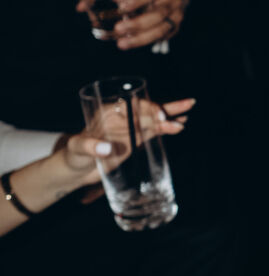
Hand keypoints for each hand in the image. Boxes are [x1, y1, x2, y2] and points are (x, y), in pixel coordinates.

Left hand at [66, 99, 195, 174]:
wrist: (76, 169)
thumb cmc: (73, 156)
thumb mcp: (78, 149)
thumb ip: (91, 147)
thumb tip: (107, 148)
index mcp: (109, 113)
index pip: (133, 106)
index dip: (149, 109)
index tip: (161, 119)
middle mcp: (121, 118)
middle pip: (148, 110)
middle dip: (167, 108)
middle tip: (187, 105)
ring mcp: (129, 129)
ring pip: (154, 120)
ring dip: (171, 117)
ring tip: (188, 112)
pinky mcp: (134, 141)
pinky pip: (153, 132)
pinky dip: (166, 129)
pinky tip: (180, 125)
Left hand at [77, 0, 187, 49]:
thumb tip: (80, 6)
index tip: (120, 3)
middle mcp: (171, 0)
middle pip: (158, 12)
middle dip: (138, 22)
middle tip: (118, 28)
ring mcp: (175, 15)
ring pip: (161, 28)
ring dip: (141, 37)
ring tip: (122, 42)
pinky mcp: (174, 27)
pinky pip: (161, 37)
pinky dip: (145, 40)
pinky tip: (131, 43)